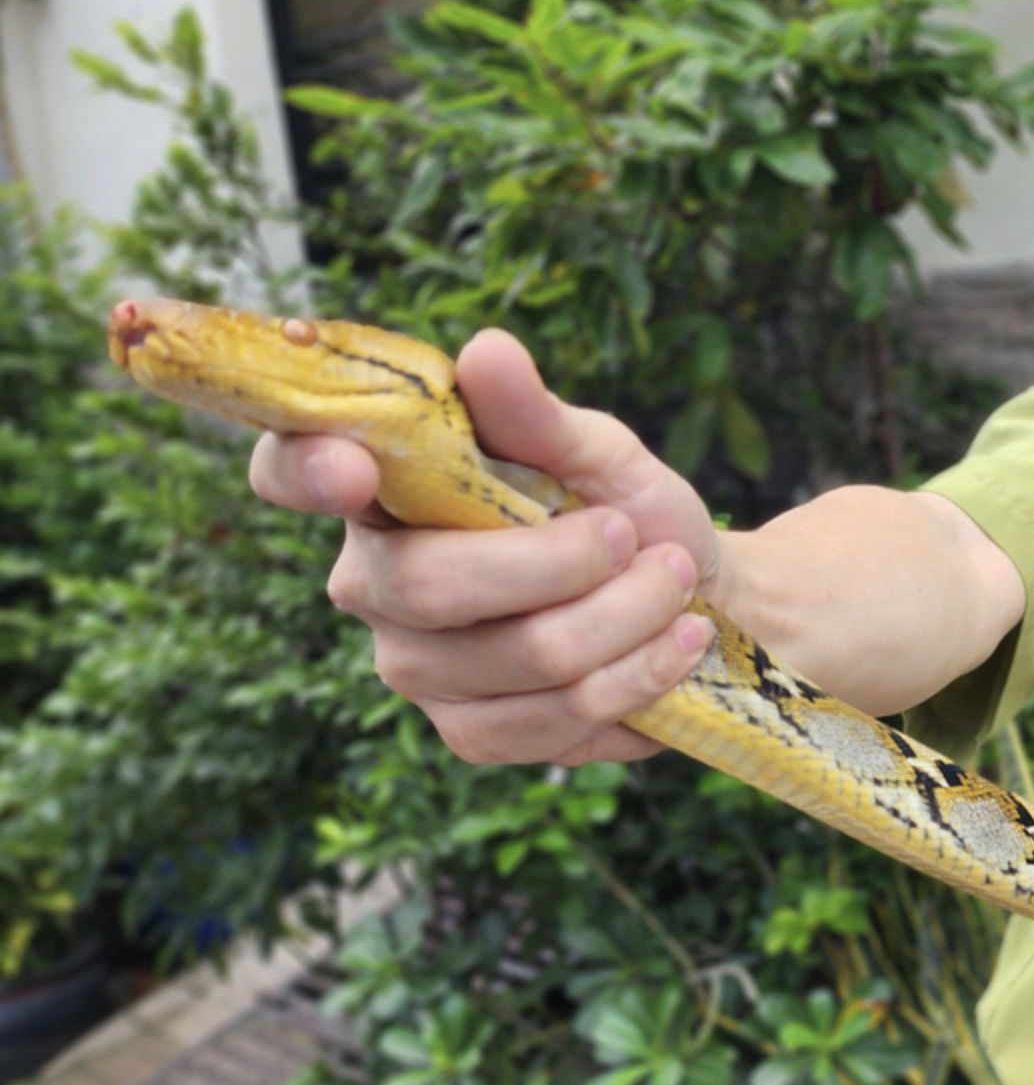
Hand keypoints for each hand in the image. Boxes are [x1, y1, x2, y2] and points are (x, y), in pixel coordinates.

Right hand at [248, 328, 719, 764]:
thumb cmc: (625, 509)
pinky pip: (556, 716)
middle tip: (631, 533)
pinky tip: (675, 640)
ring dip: (626, 616)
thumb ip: (536, 414)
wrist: (694, 599)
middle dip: (562, 561)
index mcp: (383, 491)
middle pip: (432, 587)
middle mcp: (375, 582)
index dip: (303, 470)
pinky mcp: (474, 733)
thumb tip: (486, 351)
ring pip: (523, 655)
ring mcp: (419, 668)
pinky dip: (639, 673)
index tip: (354, 469)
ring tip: (672, 579)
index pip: (290, 472)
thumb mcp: (595, 449)